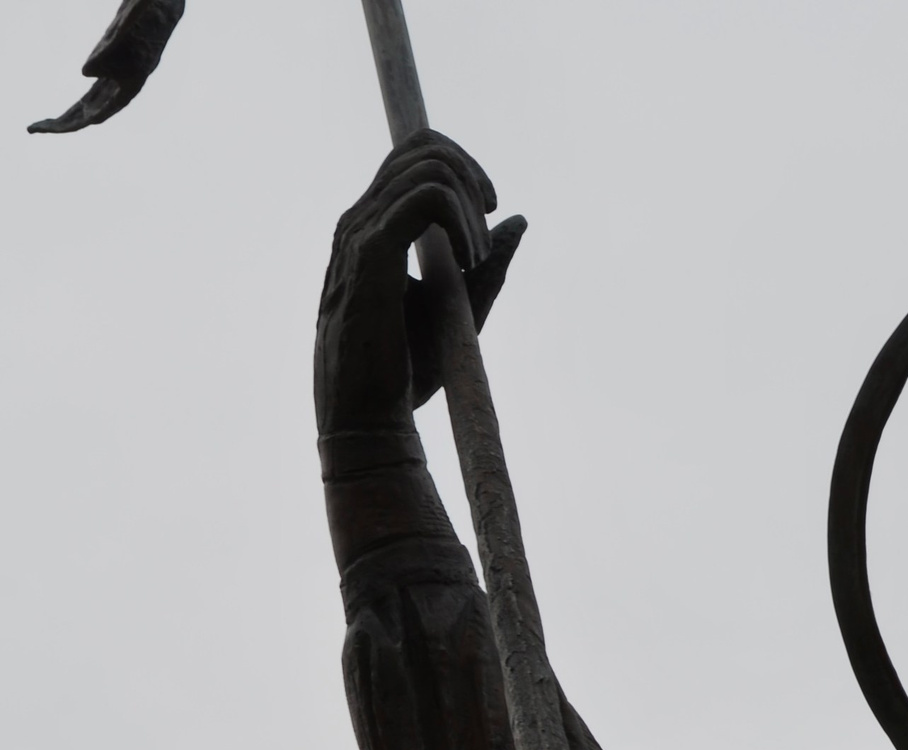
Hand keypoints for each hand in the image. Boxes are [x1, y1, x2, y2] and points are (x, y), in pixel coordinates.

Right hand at [315, 130, 525, 437]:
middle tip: (488, 222)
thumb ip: (486, 264)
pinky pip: (427, 197)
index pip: (414, 153)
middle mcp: (361, 218)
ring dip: (470, 205)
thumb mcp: (457, 307)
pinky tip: (470, 264)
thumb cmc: (405, 372)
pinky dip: (463, 221)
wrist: (368, 417)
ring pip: (428, 165)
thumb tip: (518, 220)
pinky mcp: (373, 253)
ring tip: (478, 258)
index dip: (460, 164)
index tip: (487, 209)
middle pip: (421, 145)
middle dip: (470, 173)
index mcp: (373, 225)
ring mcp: (362, 232)